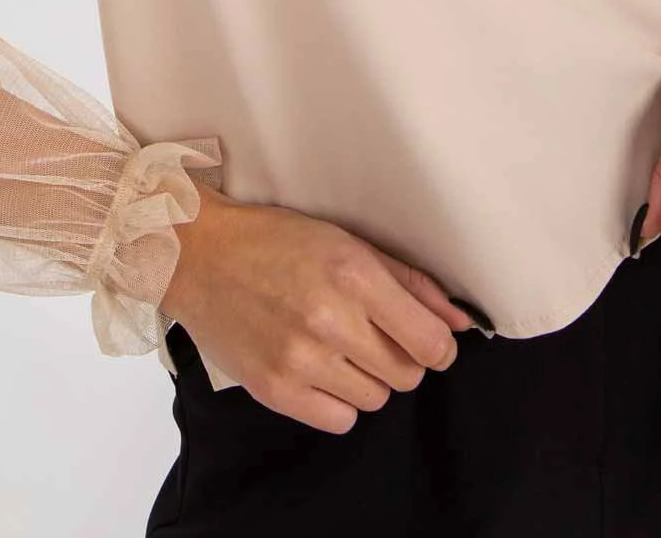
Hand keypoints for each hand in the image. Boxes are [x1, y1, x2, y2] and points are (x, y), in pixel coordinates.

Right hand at [159, 180, 476, 432]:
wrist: (200, 256)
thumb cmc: (275, 241)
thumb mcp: (348, 243)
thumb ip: (410, 283)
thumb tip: (459, 323)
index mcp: (354, 275)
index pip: (429, 343)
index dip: (439, 347)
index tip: (430, 342)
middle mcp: (331, 320)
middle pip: (406, 374)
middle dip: (400, 357)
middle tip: (372, 333)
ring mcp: (301, 360)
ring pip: (375, 399)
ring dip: (367, 377)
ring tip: (339, 346)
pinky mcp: (275, 390)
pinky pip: (339, 420)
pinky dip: (338, 400)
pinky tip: (320, 368)